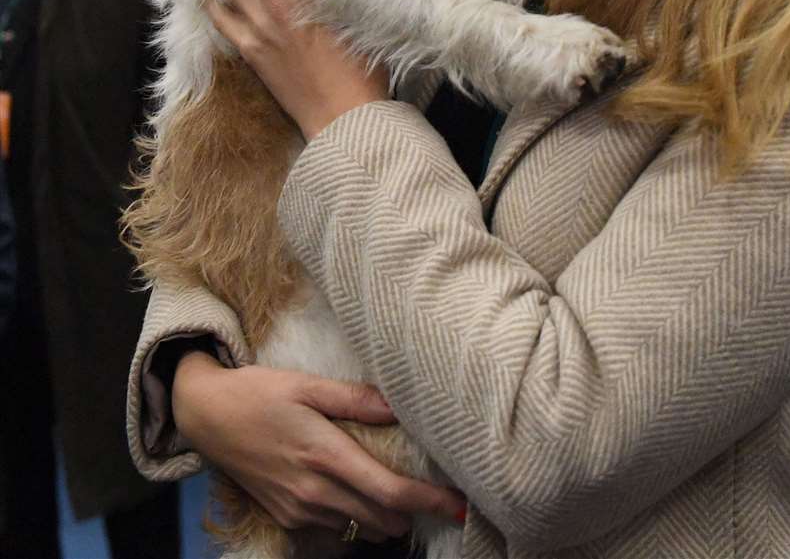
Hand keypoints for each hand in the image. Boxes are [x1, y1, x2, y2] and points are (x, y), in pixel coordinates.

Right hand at [173, 352, 465, 541]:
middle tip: (440, 493)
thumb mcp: (306, 384)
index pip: (389, 491)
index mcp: (325, 455)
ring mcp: (298, 510)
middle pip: (381, 518)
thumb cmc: (258, 392)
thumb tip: (400, 403)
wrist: (206, 416)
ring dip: (384, 516)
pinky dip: (356, 517)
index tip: (460, 504)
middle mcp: (314, 491)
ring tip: (403, 491)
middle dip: (413, 512)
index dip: (429, 502)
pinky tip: (362, 494)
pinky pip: (334, 527)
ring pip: (359, 527)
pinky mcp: (286, 517)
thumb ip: (355, 399)